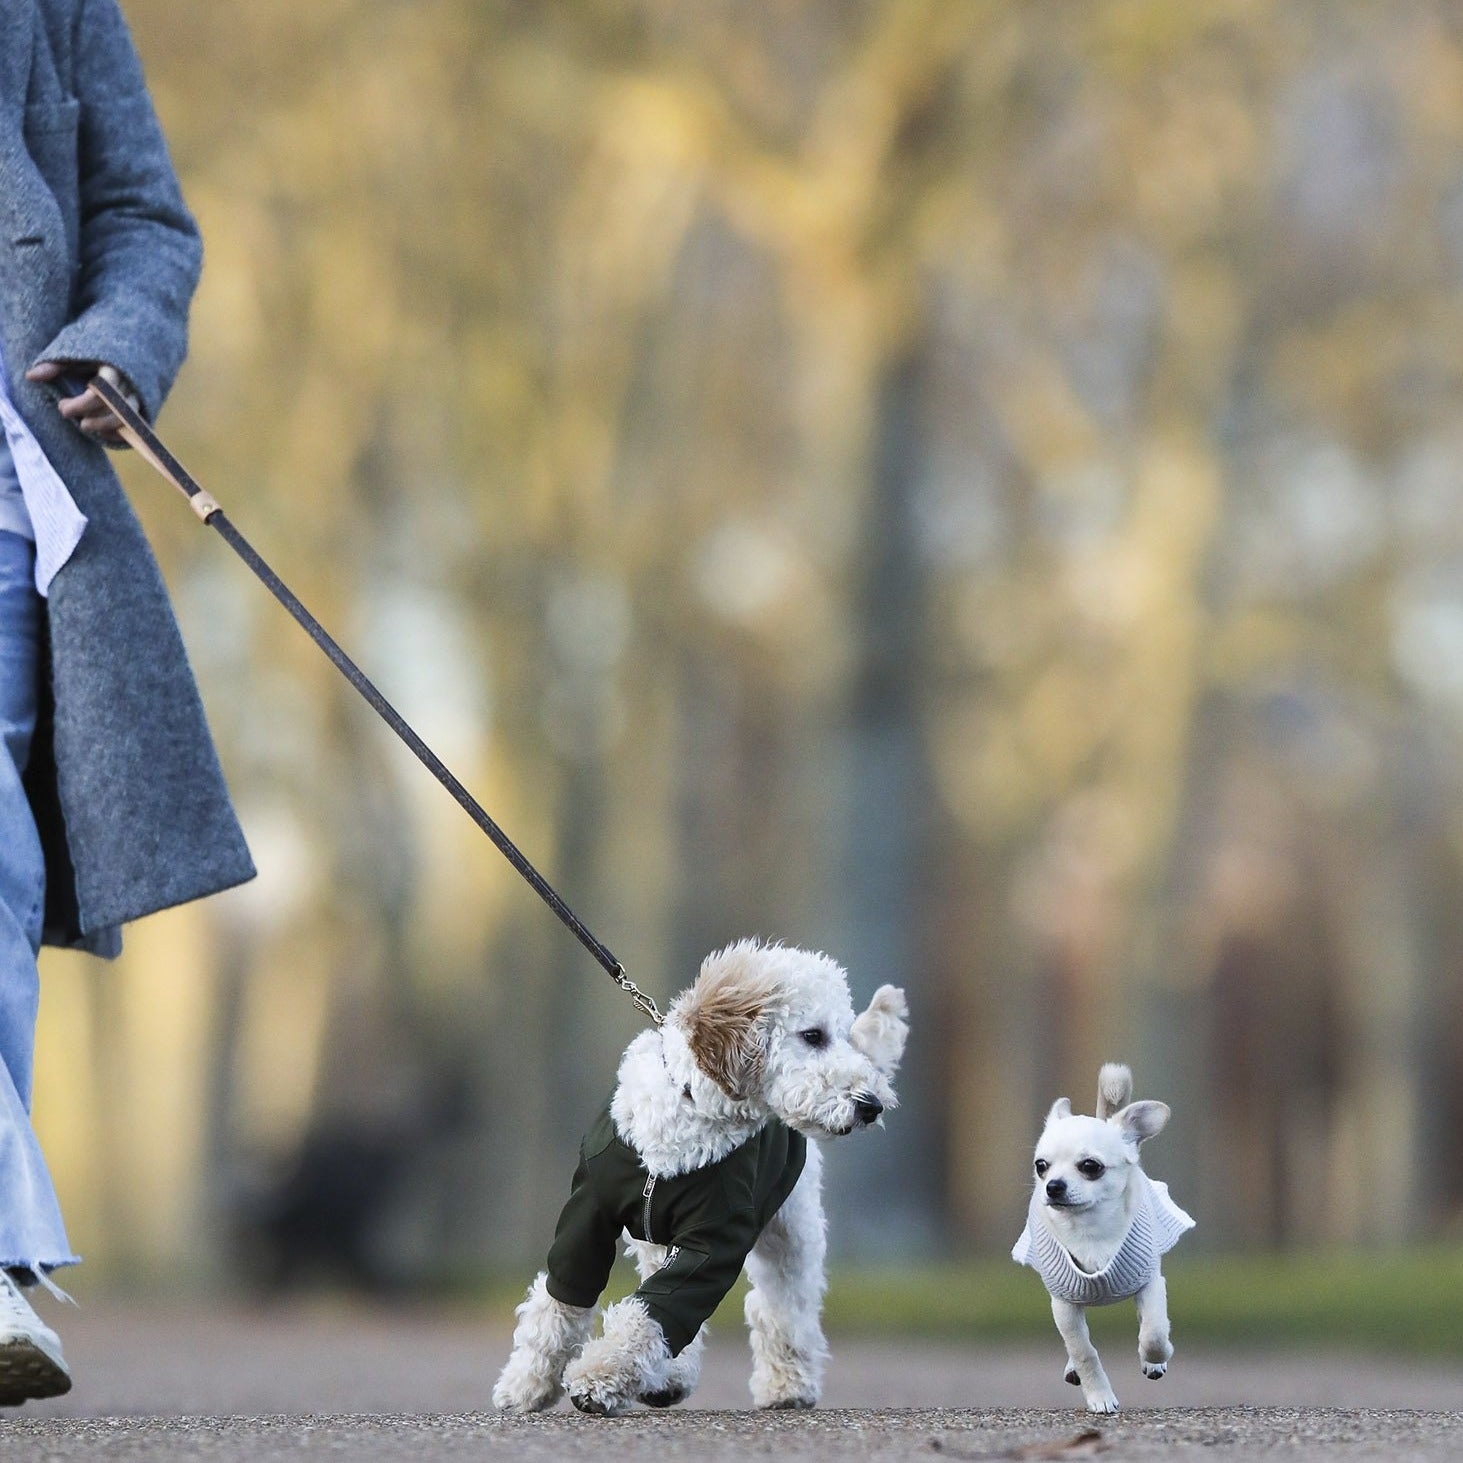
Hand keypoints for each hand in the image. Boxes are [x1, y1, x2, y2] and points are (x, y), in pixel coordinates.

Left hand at [24, 361, 140, 446]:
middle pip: (116, 409)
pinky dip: (119, 433)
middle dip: (94, 418)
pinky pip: (135, 427)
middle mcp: (129, 385)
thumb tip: (31, 377)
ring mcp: (138, 398)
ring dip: (105, 427)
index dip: (82, 404)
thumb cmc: (89, 357)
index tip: (63, 408)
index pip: (102, 392)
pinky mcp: (140, 409)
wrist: (117, 357)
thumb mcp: (71, 357)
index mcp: (113, 370)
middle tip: (71, 417)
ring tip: (84, 426)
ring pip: (127, 419)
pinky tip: (101, 433)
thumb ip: (53, 366)